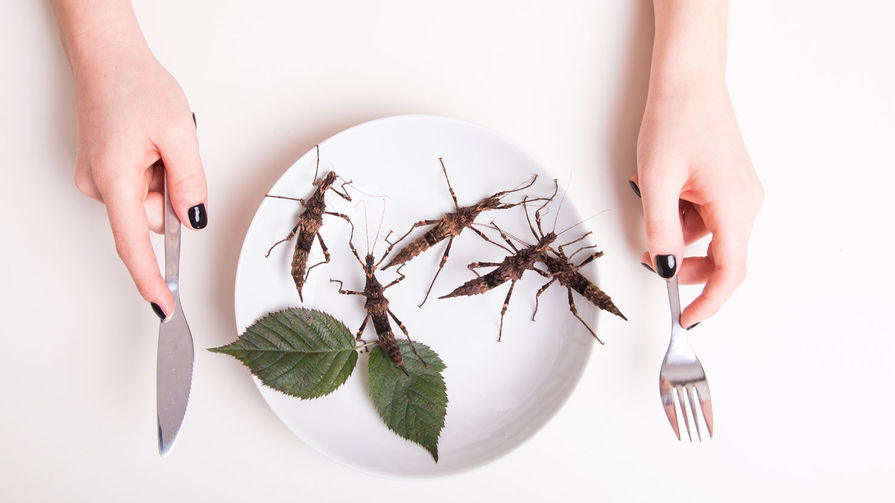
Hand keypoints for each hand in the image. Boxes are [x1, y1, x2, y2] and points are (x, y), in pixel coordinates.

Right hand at [72, 46, 206, 318]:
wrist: (107, 58)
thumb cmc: (136, 86)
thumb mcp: (179, 132)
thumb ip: (189, 181)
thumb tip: (193, 219)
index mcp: (114, 178)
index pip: (134, 243)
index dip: (151, 279)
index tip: (164, 307)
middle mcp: (97, 184)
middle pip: (151, 218)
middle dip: (174, 194)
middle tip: (175, 152)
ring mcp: (96, 179)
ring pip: (148, 203)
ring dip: (164, 180)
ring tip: (160, 142)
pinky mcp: (101, 172)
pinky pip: (139, 189)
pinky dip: (153, 173)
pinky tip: (150, 144)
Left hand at [634, 84, 762, 328]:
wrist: (689, 80)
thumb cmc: (676, 120)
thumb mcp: (657, 181)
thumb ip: (660, 229)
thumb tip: (662, 267)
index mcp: (735, 206)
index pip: (730, 271)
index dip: (709, 302)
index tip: (687, 320)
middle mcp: (746, 203)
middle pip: (721, 258)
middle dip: (683, 265)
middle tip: (648, 257)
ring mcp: (740, 193)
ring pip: (708, 237)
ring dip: (676, 233)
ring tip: (651, 198)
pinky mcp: (730, 185)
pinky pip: (707, 216)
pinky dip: (681, 215)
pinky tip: (662, 189)